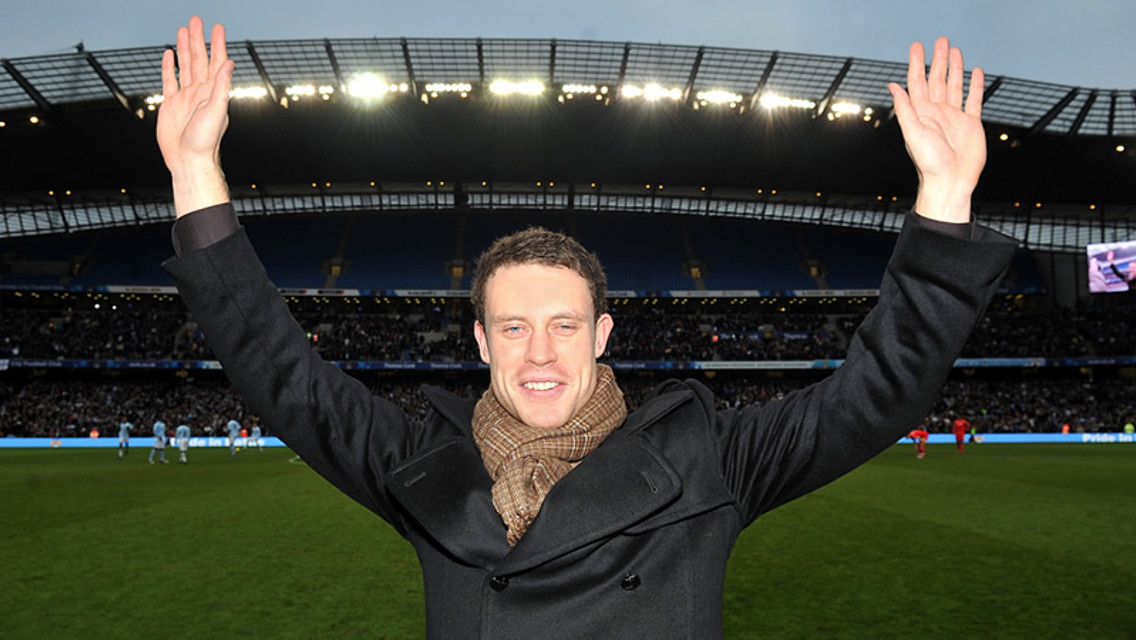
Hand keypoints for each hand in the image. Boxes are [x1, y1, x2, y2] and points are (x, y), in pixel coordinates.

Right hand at [157, 16, 233, 215]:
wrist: (188, 160)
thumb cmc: (205, 141)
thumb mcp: (217, 110)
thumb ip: (222, 86)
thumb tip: (229, 63)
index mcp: (213, 92)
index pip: (216, 62)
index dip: (216, 44)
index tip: (216, 27)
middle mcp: (201, 92)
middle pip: (199, 59)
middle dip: (198, 39)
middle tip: (196, 20)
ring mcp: (186, 97)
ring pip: (185, 66)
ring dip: (184, 48)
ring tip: (183, 31)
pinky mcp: (171, 104)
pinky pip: (169, 81)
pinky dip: (169, 67)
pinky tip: (169, 55)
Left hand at [889, 37, 984, 223]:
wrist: (951, 182)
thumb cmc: (929, 162)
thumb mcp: (913, 133)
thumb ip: (905, 108)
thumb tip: (892, 86)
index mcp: (922, 113)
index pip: (918, 82)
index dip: (917, 63)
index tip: (917, 46)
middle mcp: (937, 113)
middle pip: (938, 79)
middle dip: (938, 60)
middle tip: (941, 41)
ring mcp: (954, 117)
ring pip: (955, 86)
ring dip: (955, 68)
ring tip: (955, 51)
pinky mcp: (971, 124)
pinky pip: (973, 100)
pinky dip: (975, 86)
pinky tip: (976, 73)